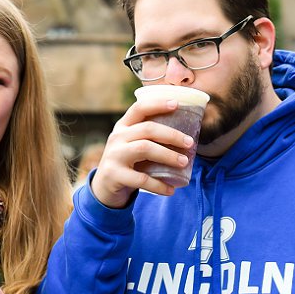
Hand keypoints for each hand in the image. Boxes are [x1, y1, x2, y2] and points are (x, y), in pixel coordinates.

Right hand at [88, 93, 196, 208]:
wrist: (104, 187)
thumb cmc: (128, 162)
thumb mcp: (133, 144)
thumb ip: (151, 137)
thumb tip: (187, 136)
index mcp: (123, 126)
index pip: (139, 108)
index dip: (157, 104)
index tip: (176, 104)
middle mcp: (117, 137)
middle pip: (147, 129)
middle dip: (172, 135)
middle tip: (190, 143)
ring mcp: (114, 155)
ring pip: (144, 149)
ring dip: (168, 155)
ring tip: (184, 163)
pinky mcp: (114, 175)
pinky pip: (141, 179)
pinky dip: (159, 185)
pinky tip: (171, 190)